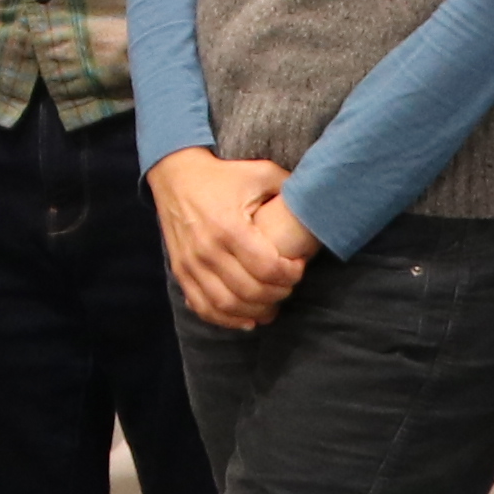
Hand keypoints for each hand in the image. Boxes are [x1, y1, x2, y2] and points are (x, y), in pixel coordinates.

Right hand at [151, 147, 309, 332]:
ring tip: (272, 307)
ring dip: (254, 313)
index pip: (267, 268)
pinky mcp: (181, 271)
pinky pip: (203, 307)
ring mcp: (191, 264)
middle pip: (250, 292)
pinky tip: (246, 320)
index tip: (299, 266)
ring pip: (226, 306)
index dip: (290, 274)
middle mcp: (207, 249)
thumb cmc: (223, 176)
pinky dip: (225, 320)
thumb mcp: (261, 173)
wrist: (175, 176)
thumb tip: (317, 206)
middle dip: (278, 294)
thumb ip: (290, 189)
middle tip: (289, 286)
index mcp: (229, 226)